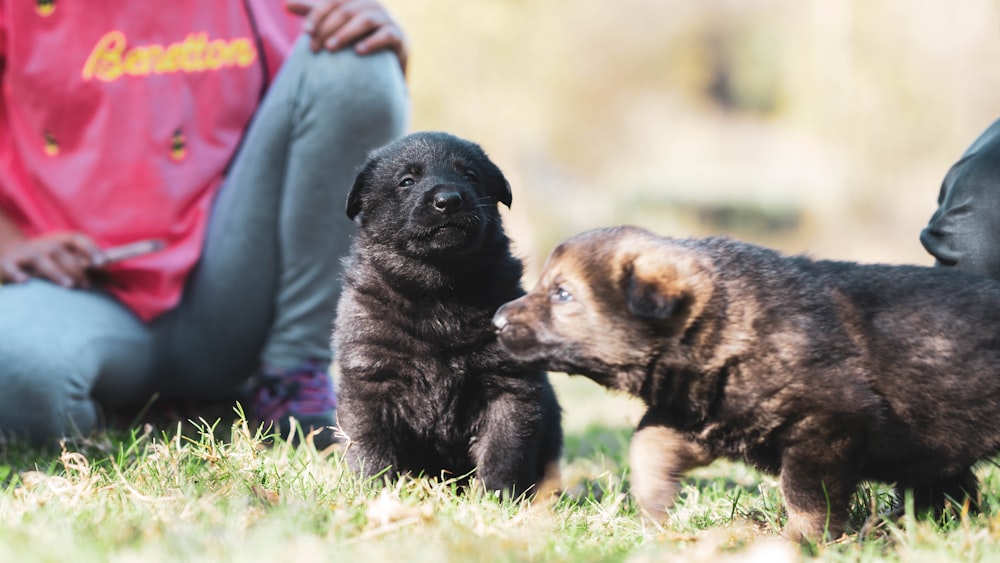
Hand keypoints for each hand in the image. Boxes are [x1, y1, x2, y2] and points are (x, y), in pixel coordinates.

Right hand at [0, 232, 104, 288]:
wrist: (10, 253)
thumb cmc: (48, 260)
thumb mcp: (68, 260)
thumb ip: (91, 270)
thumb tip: (118, 283)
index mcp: (60, 240)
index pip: (77, 238)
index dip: (90, 248)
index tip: (102, 262)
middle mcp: (44, 244)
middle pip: (61, 252)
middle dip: (76, 269)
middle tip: (87, 286)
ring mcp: (25, 252)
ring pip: (41, 259)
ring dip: (56, 272)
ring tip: (69, 285)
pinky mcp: (8, 263)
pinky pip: (12, 267)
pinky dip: (18, 273)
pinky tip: (26, 281)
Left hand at [286, 0, 408, 73]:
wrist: (387, 63)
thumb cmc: (356, 40)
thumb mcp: (335, 26)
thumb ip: (314, 14)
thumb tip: (286, 4)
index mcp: (356, 1)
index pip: (333, 2)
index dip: (318, 14)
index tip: (305, 32)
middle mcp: (373, 6)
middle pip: (347, 11)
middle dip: (329, 28)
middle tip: (315, 47)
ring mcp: (388, 20)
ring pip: (366, 20)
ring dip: (346, 33)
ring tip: (331, 48)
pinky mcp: (399, 37)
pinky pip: (387, 35)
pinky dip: (372, 42)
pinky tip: (358, 52)